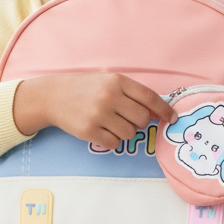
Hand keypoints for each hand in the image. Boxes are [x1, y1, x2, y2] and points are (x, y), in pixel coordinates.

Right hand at [13, 73, 176, 151]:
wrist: (51, 96)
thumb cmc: (84, 88)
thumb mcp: (107, 81)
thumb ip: (131, 93)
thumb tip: (158, 112)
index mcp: (116, 81)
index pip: (149, 97)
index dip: (164, 110)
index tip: (172, 118)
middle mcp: (109, 97)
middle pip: (142, 119)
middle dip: (139, 122)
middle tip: (126, 117)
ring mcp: (99, 115)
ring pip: (129, 133)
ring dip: (124, 131)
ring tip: (109, 122)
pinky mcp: (89, 131)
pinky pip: (114, 143)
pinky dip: (112, 139)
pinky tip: (101, 130)